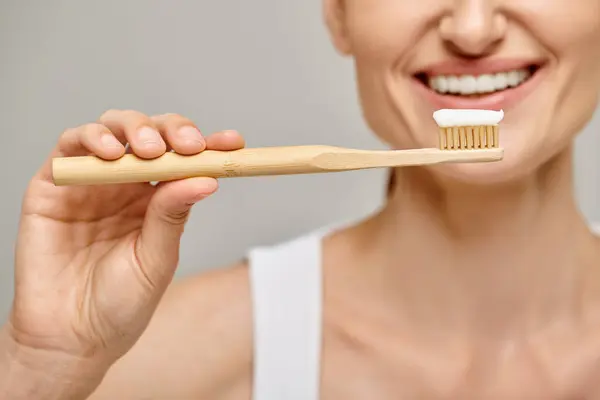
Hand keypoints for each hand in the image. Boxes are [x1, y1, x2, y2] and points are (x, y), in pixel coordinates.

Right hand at [9, 110, 243, 373]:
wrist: (71, 337)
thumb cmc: (119, 303)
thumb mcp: (156, 259)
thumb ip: (173, 215)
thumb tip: (207, 178)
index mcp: (157, 200)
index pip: (185, 160)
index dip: (210, 145)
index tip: (234, 142)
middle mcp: (125, 184)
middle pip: (151, 134)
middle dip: (173, 130)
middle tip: (189, 146)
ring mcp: (91, 180)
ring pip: (112, 128)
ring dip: (134, 128)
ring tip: (149, 152)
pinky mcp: (52, 184)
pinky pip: (70, 145)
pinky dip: (91, 137)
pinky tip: (111, 153)